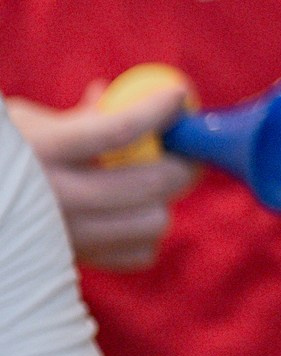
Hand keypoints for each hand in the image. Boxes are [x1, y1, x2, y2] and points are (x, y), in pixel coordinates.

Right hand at [9, 83, 197, 269]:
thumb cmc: (3, 155)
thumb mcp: (25, 125)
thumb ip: (78, 115)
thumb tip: (113, 93)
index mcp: (43, 151)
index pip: (118, 130)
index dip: (158, 110)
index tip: (176, 98)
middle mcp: (55, 198)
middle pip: (150, 183)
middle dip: (183, 160)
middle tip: (187, 148)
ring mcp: (66, 235)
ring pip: (151, 222)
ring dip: (164, 199)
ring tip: (157, 182)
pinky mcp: (73, 262)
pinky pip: (136, 254)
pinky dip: (145, 234)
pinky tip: (132, 215)